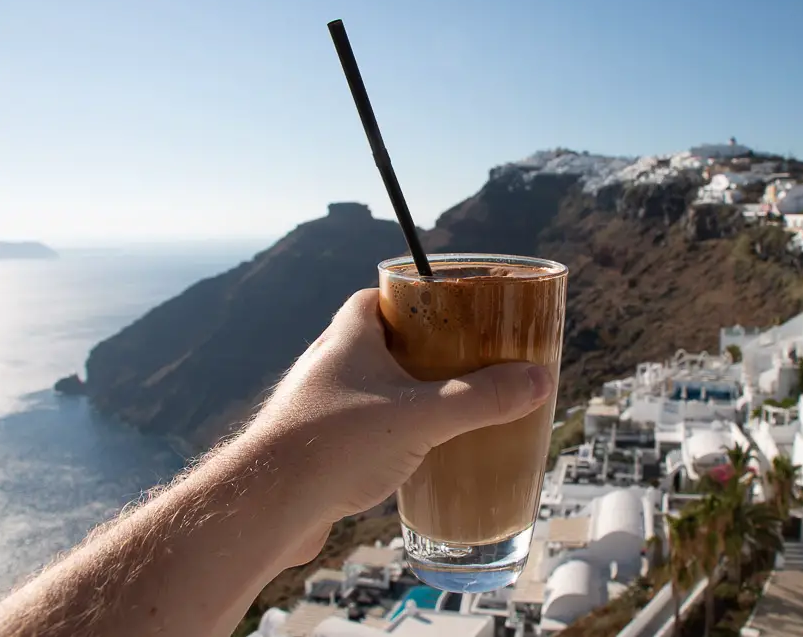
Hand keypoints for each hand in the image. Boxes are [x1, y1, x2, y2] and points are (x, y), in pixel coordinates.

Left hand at [244, 288, 553, 564]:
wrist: (265, 506)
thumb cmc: (334, 444)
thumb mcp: (423, 416)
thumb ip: (481, 398)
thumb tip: (538, 380)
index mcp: (349, 334)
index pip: (380, 296)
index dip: (416, 299)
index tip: (452, 312)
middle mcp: (329, 363)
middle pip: (382, 342)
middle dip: (422, 352)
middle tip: (463, 365)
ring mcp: (319, 405)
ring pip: (372, 388)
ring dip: (405, 396)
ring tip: (446, 410)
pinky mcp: (317, 446)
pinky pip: (360, 428)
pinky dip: (388, 433)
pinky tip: (411, 455)